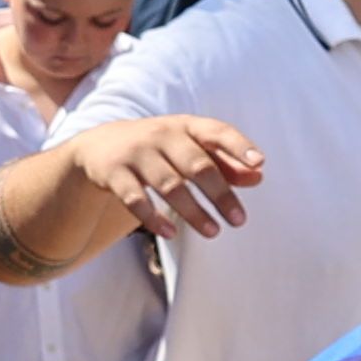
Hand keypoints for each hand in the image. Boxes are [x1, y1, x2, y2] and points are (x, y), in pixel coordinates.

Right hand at [65, 113, 265, 240]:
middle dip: (220, 194)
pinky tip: (171, 233)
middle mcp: (162, 135)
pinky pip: (135, 199)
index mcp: (186, 126)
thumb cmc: (159, 148)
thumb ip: (224, 161)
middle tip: (239, 220)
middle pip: (197, 165)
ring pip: (169, 185)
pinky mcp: (114, 173)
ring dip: (193, 211)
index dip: (239, 146)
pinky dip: (154, 218)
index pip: (217, 132)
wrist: (100, 145)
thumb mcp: (189, 147)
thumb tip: (258, 176)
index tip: (260, 163)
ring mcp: (137, 153)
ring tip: (213, 232)